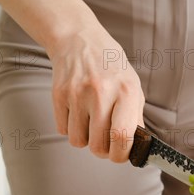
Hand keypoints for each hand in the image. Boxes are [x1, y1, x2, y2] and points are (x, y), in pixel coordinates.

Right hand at [48, 27, 144, 161]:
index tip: (120, 154)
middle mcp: (101, 92)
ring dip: (85, 139)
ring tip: (91, 122)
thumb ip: (135, 117)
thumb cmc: (110, 66)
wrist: (79, 39)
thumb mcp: (132, 86)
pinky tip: (77, 112)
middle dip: (102, 151)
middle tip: (104, 141)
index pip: (122, 137)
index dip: (121, 155)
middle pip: (98, 146)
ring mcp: (77, 94)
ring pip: (78, 141)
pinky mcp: (58, 94)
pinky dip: (70, 128)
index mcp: (126, 91)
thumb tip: (135, 147)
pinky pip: (63, 130)